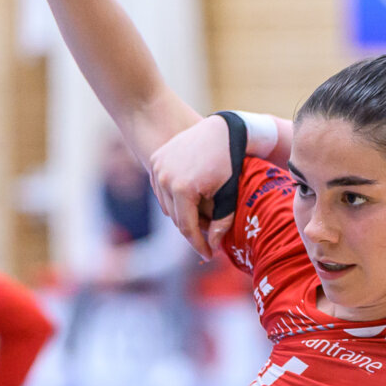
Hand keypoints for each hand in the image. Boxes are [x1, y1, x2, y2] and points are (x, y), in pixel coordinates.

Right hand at [149, 115, 235, 259]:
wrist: (222, 130)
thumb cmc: (229, 162)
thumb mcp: (229, 195)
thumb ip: (221, 222)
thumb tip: (213, 246)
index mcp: (182, 189)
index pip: (188, 228)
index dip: (198, 245)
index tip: (209, 255)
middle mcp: (164, 178)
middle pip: (176, 218)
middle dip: (192, 231)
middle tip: (208, 239)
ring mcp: (157, 168)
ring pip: (167, 205)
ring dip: (182, 214)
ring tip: (202, 218)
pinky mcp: (156, 160)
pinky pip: (162, 189)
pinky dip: (173, 198)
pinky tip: (190, 201)